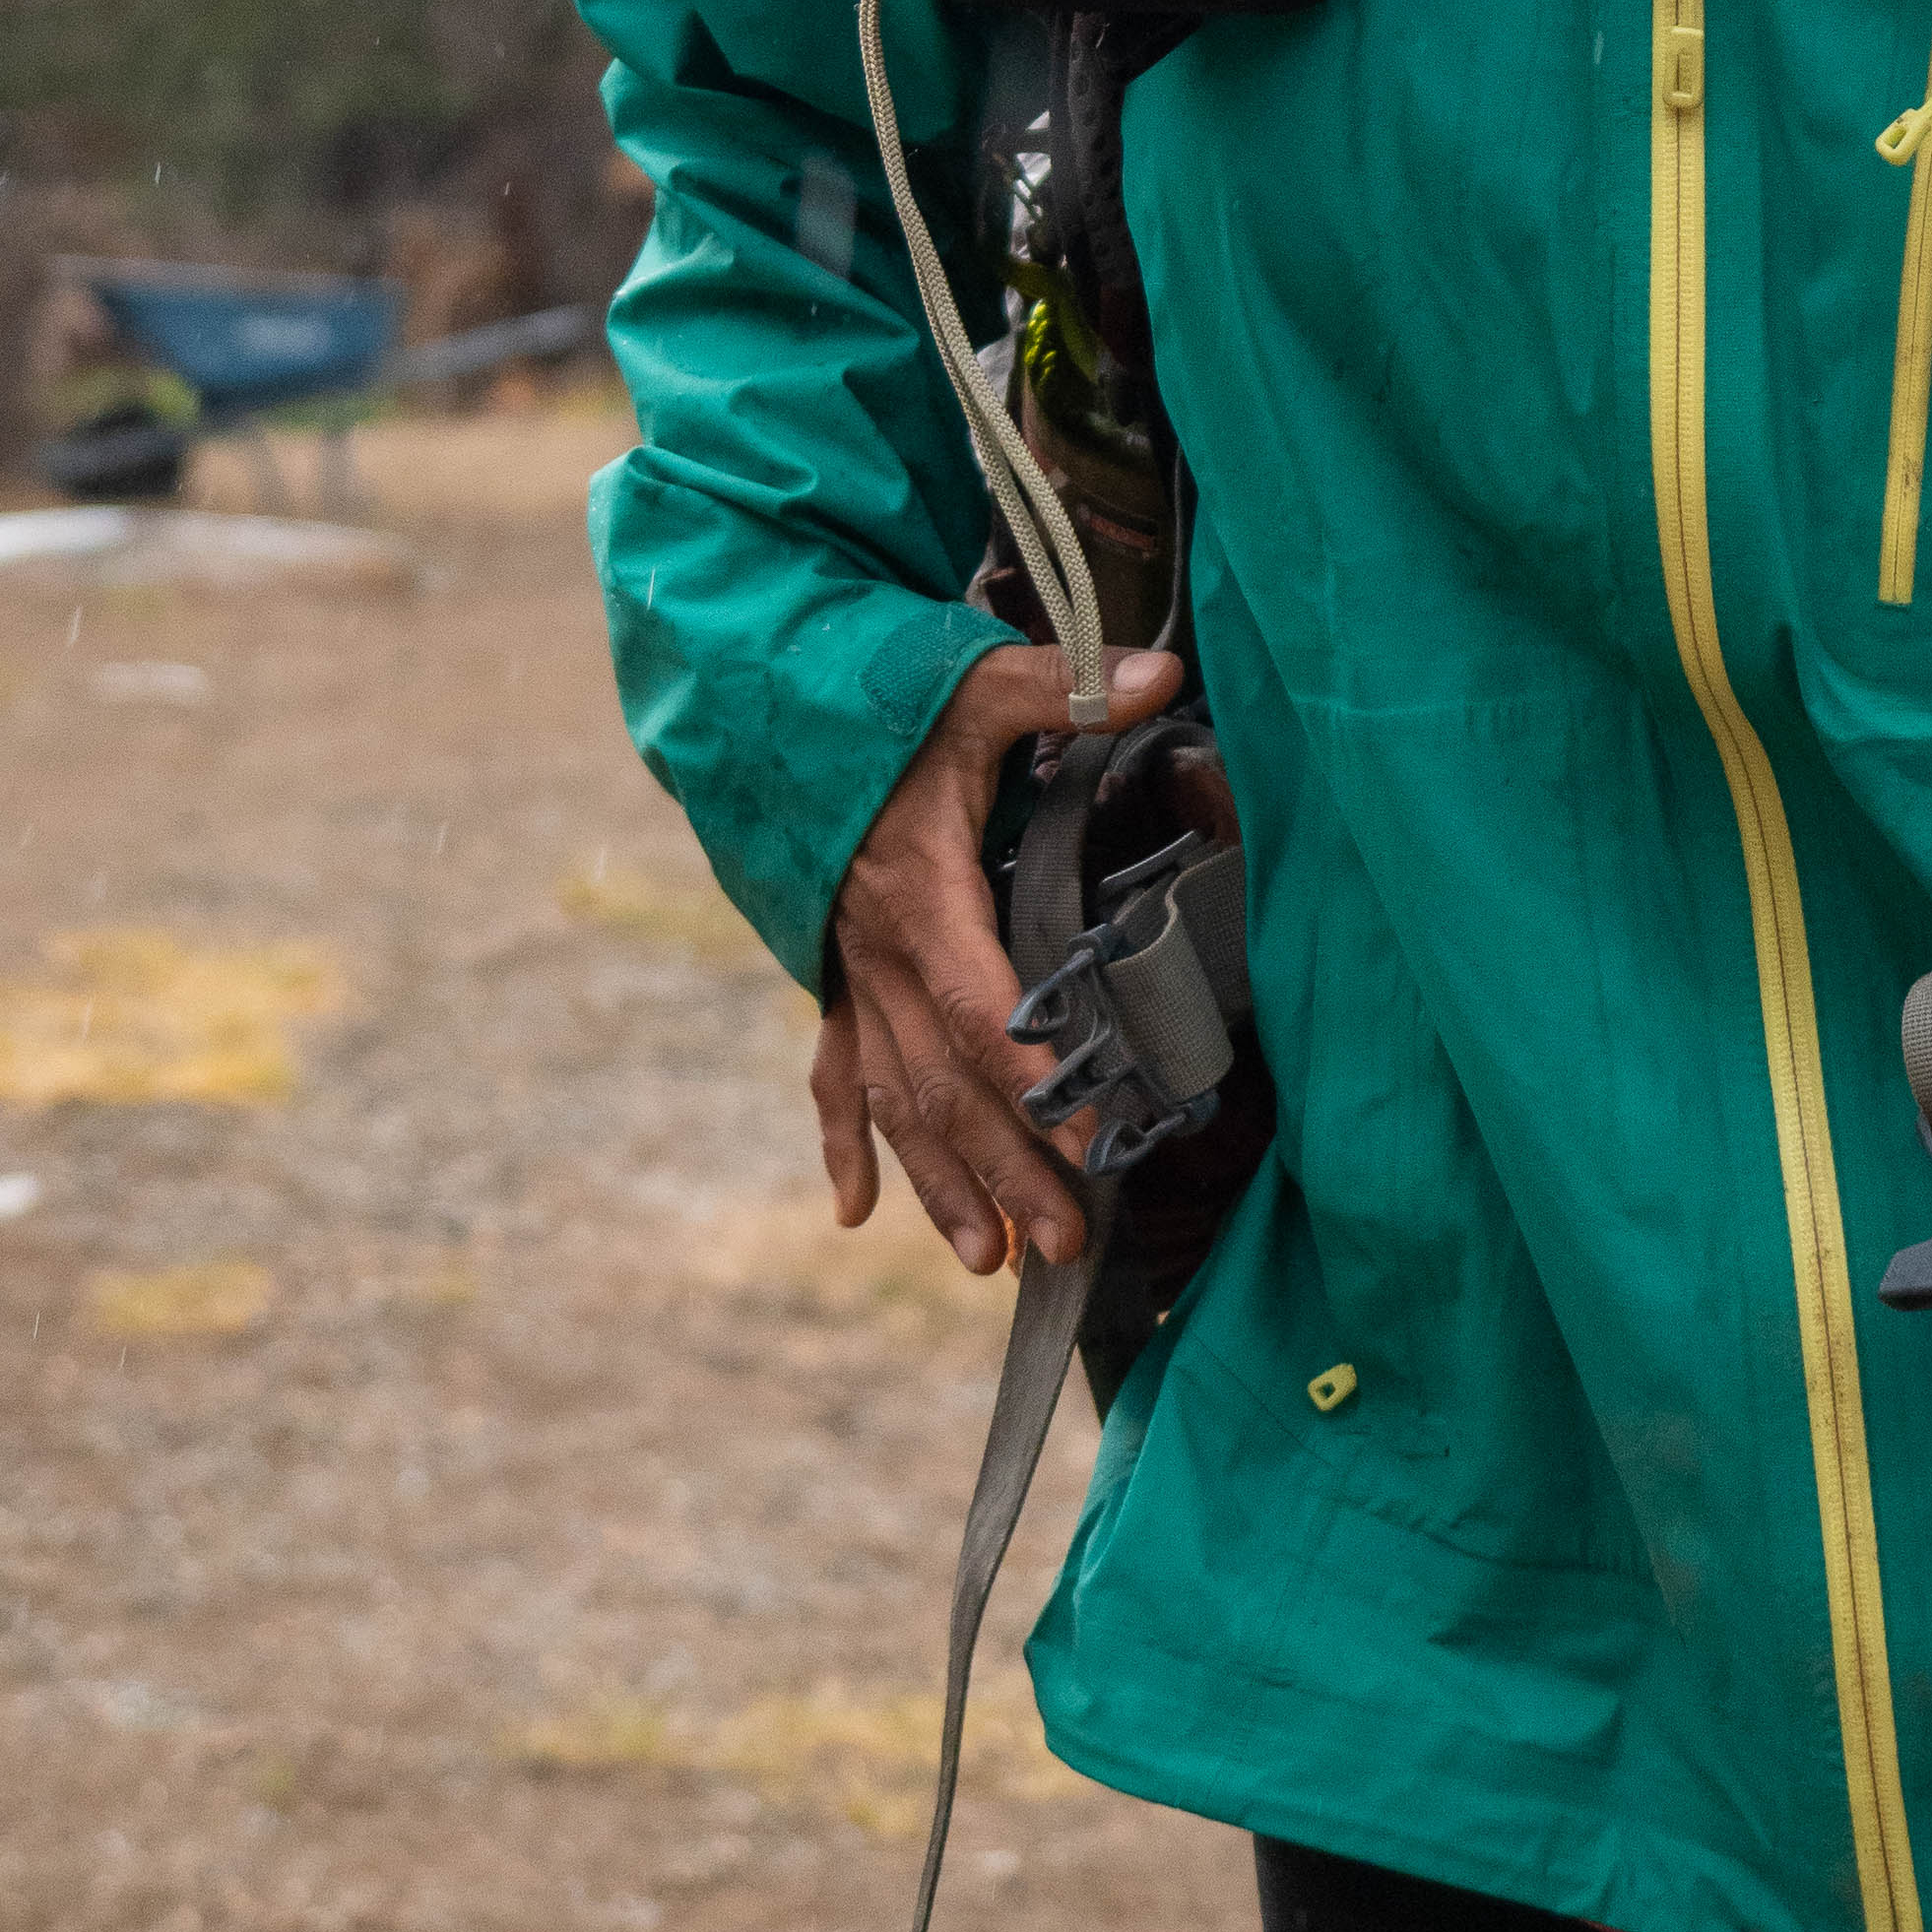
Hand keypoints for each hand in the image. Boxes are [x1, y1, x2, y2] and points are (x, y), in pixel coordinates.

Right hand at [813, 636, 1185, 1276]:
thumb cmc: (883, 695)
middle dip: (1007, 1166)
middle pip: (946, 1082)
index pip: (984, 1006)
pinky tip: (854, 1212)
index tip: (1087, 1133)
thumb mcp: (973, 682)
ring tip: (992, 1260)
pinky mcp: (834, 974)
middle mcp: (877, 953)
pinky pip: (835, 1072)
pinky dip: (844, 1141)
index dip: (1035, 1072)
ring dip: (942, 1181)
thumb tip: (1164, 672)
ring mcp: (849, 972)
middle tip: (1068, 1242)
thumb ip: (1066, 683)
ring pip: (895, 1098)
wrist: (768, 698)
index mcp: (919, 896)